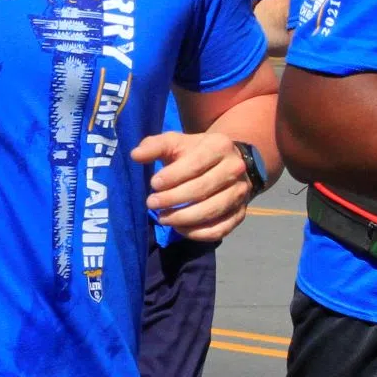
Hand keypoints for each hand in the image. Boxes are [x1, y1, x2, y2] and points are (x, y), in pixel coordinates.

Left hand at [132, 130, 253, 244]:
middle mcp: (235, 169)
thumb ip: (155, 146)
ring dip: (182, 218)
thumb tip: (135, 155)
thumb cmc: (194, 152)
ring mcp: (241, 193)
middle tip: (151, 204)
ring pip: (211, 211)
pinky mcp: (240, 213)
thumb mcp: (176, 143)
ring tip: (162, 218)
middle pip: (202, 189)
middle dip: (172, 199)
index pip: (195, 164)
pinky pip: (219, 229)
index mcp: (220, 146)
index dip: (172, 177)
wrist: (225, 163)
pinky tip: (179, 228)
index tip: (153, 184)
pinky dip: (197, 233)